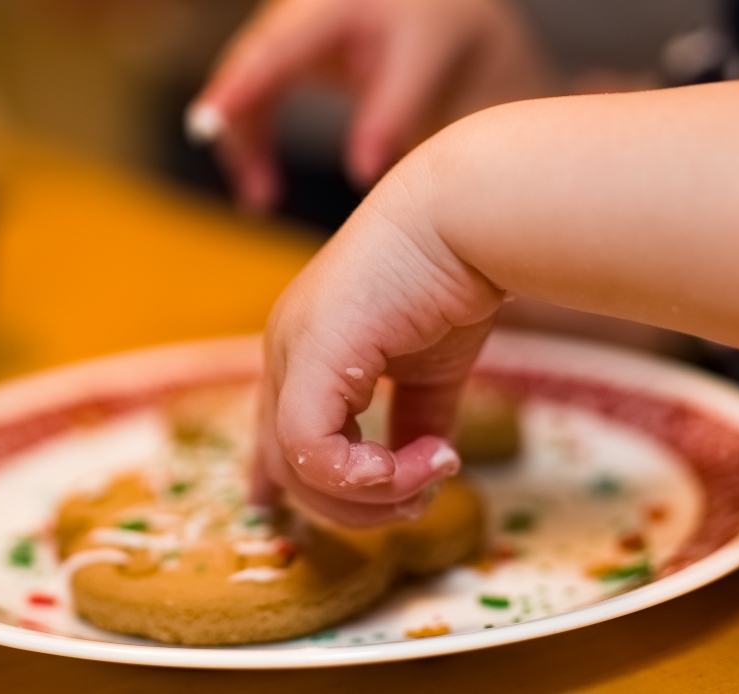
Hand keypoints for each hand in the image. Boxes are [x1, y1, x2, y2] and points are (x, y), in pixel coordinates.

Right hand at [187, 0, 555, 211]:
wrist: (442, 2)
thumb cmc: (439, 22)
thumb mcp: (425, 60)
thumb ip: (392, 113)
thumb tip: (362, 177)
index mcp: (330, 7)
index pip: (272, 50)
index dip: (237, 88)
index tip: (208, 125)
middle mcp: (295, 13)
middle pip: (245, 72)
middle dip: (239, 135)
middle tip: (256, 199)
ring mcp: (286, 32)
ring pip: (244, 89)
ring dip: (245, 146)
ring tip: (260, 201)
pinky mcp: (287, 54)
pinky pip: (255, 97)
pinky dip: (255, 140)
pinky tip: (263, 182)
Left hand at [253, 147, 505, 523]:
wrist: (463, 221)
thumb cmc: (450, 277)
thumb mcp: (431, 368)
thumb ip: (419, 418)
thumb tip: (427, 465)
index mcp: (306, 348)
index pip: (275, 428)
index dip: (278, 480)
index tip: (282, 512)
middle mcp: (286, 351)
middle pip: (286, 465)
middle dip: (353, 506)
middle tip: (416, 503)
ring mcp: (291, 352)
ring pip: (298, 467)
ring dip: (372, 494)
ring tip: (431, 477)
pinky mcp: (311, 356)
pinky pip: (313, 449)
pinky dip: (368, 476)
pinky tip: (422, 464)